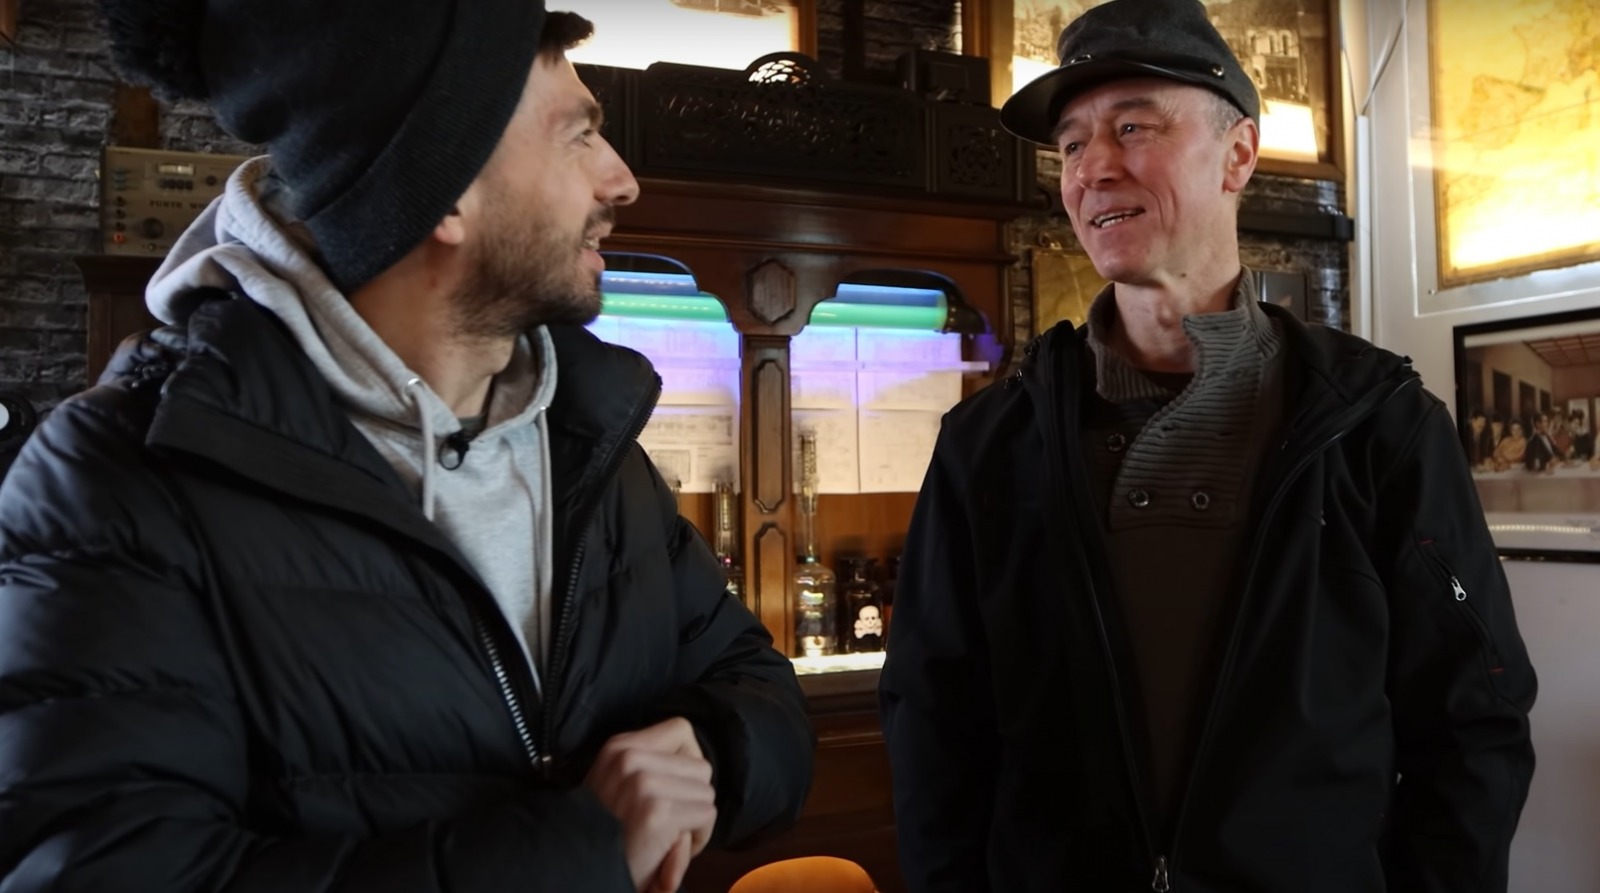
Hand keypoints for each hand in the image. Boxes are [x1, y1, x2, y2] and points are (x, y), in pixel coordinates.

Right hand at [585, 718, 717, 891]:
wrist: (580, 869)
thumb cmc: (607, 832)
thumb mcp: (616, 782)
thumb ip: (651, 763)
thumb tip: (695, 754)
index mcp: (619, 746)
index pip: (681, 730)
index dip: (687, 761)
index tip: (676, 787)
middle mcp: (629, 758)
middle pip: (701, 766)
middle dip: (694, 797)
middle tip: (671, 821)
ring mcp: (643, 783)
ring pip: (706, 793)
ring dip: (695, 820)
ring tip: (668, 835)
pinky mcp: (656, 812)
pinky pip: (706, 816)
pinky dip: (697, 838)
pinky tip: (671, 849)